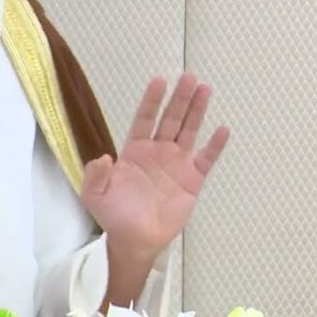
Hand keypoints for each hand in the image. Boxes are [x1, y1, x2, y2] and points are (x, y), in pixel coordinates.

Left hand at [80, 73, 230, 260]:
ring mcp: (176, 163)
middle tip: (189, 76)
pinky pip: (206, 159)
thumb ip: (95, 175)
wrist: (135, 240)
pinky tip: (222, 129)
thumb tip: (103, 157)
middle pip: (170, 119)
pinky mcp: (192, 180)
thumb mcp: (93, 195)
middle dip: (179, 98)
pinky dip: (215, 145)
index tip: (159, 80)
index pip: (144, 119)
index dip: (151, 101)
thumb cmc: (113, 215)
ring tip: (205, 88)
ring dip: (197, 111)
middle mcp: (157, 151)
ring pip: (188, 131)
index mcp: (133, 150)